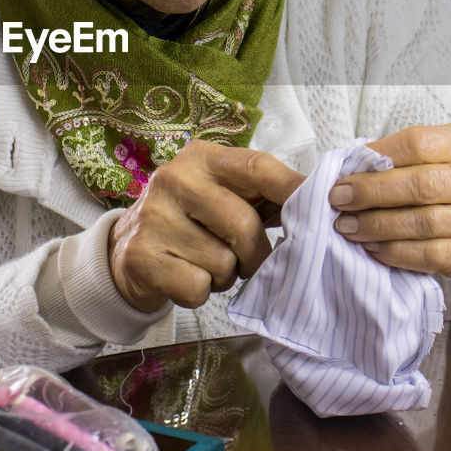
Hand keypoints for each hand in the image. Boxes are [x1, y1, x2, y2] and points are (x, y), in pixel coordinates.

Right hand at [108, 140, 303, 312]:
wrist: (127, 251)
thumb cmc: (191, 222)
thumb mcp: (220, 195)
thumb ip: (263, 196)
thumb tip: (320, 207)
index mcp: (201, 158)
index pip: (257, 167)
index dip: (292, 190)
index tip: (324, 208)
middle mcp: (174, 179)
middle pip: (244, 224)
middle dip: (255, 254)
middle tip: (246, 260)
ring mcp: (154, 217)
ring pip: (223, 262)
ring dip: (224, 275)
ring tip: (204, 263)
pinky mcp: (142, 257)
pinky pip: (198, 287)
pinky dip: (200, 292)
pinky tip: (185, 276)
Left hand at [329, 122, 450, 275]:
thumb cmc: (448, 174)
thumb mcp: (435, 150)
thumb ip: (398, 154)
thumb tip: (352, 168)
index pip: (419, 145)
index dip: (378, 158)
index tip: (346, 172)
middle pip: (423, 185)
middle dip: (373, 193)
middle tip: (339, 200)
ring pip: (424, 224)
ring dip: (377, 226)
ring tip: (348, 225)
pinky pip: (428, 255)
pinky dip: (393, 252)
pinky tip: (371, 246)